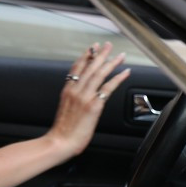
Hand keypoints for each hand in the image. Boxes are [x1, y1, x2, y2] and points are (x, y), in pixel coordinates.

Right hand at [46, 42, 130, 157]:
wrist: (60, 141)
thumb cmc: (62, 130)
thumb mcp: (64, 109)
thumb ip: (73, 99)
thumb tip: (80, 95)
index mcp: (67, 91)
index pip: (77, 69)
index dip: (85, 57)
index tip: (91, 49)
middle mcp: (75, 91)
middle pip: (89, 68)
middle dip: (99, 55)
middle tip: (106, 45)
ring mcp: (84, 97)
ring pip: (99, 74)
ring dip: (110, 63)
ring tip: (119, 55)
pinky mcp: (94, 105)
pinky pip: (108, 88)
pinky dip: (118, 79)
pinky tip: (125, 73)